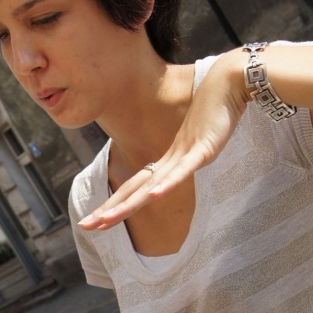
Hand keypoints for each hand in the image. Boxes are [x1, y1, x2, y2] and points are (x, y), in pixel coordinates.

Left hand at [78, 49, 247, 230]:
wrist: (227, 86)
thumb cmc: (213, 114)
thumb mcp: (197, 147)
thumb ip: (186, 161)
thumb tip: (178, 172)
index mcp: (166, 163)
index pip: (134, 188)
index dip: (114, 205)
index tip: (95, 222)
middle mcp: (169, 161)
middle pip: (133, 190)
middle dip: (109, 210)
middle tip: (85, 226)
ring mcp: (184, 155)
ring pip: (150, 186)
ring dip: (127, 204)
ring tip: (105, 219)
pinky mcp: (202, 150)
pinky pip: (183, 171)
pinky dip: (168, 184)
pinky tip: (154, 196)